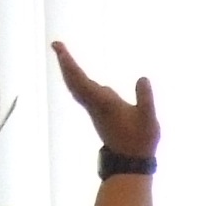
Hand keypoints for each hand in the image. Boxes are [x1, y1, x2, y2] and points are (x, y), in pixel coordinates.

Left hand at [51, 38, 157, 158]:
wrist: (130, 162)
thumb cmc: (141, 141)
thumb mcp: (149, 119)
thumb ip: (146, 99)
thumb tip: (142, 78)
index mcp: (103, 103)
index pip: (81, 80)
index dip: (69, 64)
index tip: (60, 49)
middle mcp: (94, 104)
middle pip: (73, 82)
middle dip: (64, 63)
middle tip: (56, 44)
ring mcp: (95, 109)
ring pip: (76, 87)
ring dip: (69, 70)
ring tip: (64, 54)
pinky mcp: (98, 112)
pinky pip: (82, 92)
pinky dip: (76, 79)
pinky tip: (77, 74)